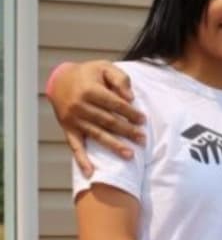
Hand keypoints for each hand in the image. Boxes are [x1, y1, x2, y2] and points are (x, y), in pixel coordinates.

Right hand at [49, 61, 145, 176]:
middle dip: (127, 131)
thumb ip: (120, 79)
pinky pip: (75, 146)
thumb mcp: (105, 67)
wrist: (60, 80)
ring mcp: (73, 120)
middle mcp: (80, 107)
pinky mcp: (68, 129)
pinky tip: (90, 172)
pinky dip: (82, 160)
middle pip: (108, 122)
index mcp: (90, 90)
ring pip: (96, 135)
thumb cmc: (88, 73)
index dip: (130, 112)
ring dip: (113, 146)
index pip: (114, 104)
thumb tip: (131, 98)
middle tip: (143, 140)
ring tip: (130, 155)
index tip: (143, 120)